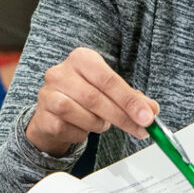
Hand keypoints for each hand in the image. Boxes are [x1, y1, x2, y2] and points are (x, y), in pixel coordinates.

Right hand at [22, 47, 156, 155]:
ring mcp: (48, 93)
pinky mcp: (43, 115)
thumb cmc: (84, 98)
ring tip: (100, 123)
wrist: (53, 112)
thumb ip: (131, 99)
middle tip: (140, 129)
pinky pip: (69, 129)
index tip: (148, 116)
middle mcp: (60, 72)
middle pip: (96, 98)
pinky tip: (82, 128)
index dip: (129, 100)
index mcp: (81, 59)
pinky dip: (82, 133)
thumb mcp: (109, 92)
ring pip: (82, 115)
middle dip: (122, 117)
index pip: (108, 79)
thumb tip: (151, 110)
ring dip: (98, 124)